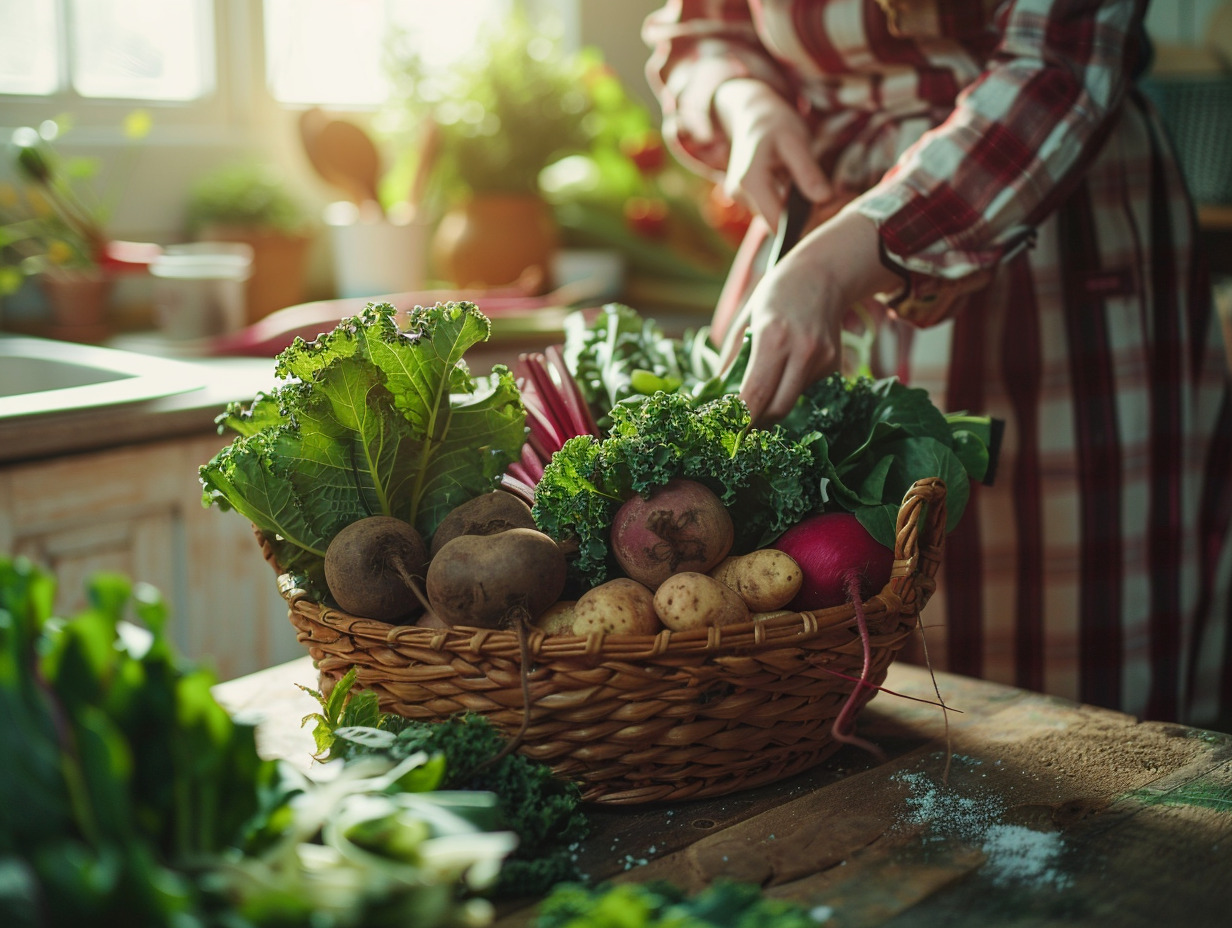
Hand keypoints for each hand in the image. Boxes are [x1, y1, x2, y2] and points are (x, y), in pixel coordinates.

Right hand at [713, 78, 830, 227]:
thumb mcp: (795, 140)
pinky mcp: (747, 197)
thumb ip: (807, 171)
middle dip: (808, 215)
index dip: (805, 222)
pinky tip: (805, 187)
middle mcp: (740, 195)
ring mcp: (741, 198)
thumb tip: (824, 198)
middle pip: (778, 222)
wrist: (750, 112)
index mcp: (751, 182)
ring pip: (776, 217)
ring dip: (801, 210)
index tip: (830, 208)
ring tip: (823, 189)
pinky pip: (773, 209)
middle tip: (838, 198)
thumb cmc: (774, 121)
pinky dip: (792, 204)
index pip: (777, 223)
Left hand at [737, 209, 901, 423]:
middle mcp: (803, 351)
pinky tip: (787, 366)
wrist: (823, 275)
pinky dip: (790, 388)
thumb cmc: (776, 294)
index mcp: (773, 338)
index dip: (740, 419)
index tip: (725, 429)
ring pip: (791, 402)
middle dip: (755, 422)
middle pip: (777, 409)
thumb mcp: (744, 320)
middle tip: (737, 423)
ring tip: (758, 392)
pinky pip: (805, 390)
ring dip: (772, 406)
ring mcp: (822, 360)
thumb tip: (714, 396)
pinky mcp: (834, 365)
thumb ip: (729, 361)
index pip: (755, 395)